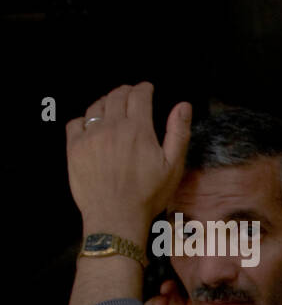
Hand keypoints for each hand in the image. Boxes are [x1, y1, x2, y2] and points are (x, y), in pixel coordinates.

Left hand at [67, 83, 190, 237]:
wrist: (115, 216)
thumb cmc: (148, 195)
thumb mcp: (173, 166)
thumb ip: (178, 133)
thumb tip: (183, 106)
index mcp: (137, 129)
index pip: (138, 96)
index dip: (144, 88)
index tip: (147, 88)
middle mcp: (111, 127)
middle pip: (116, 96)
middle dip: (125, 91)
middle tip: (131, 93)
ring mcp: (90, 136)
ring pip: (96, 106)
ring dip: (106, 101)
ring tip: (112, 105)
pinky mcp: (74, 148)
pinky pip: (76, 122)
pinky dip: (85, 118)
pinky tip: (92, 125)